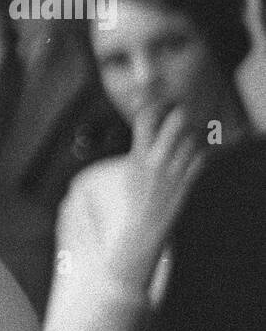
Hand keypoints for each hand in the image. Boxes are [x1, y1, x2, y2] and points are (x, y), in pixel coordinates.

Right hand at [111, 105, 204, 285]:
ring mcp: (175, 170)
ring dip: (190, 135)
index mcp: (138, 155)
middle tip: (177, 117)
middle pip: (176, 121)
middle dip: (178, 114)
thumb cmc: (134, 196)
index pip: (146, 118)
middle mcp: (157, 160)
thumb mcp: (130, 169)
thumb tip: (145, 130)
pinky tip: (191, 156)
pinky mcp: (188, 181)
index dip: (152, 106)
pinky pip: (201, 157)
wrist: (145, 224)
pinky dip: (199, 153)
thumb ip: (140, 147)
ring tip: (184, 139)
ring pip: (192, 138)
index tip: (155, 106)